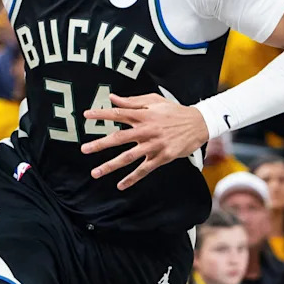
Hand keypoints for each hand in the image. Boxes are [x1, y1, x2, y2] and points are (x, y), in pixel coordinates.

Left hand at [81, 93, 209, 189]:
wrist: (199, 123)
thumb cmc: (174, 111)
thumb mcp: (154, 100)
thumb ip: (132, 101)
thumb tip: (112, 98)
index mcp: (143, 114)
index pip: (118, 113)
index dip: (101, 114)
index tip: (85, 116)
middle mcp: (146, 130)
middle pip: (119, 138)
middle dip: (100, 144)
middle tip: (84, 149)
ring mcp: (154, 145)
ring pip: (128, 157)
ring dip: (110, 165)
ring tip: (95, 172)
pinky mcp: (162, 157)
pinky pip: (144, 170)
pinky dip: (132, 178)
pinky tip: (120, 185)